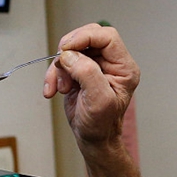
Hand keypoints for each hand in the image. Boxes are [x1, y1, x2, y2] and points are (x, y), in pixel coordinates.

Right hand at [43, 23, 139, 148]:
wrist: (92, 139)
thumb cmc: (101, 125)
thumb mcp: (99, 101)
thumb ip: (87, 73)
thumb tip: (69, 55)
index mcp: (123, 67)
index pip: (107, 37)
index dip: (85, 37)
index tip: (67, 48)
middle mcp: (111, 63)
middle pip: (88, 37)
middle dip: (70, 50)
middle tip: (61, 64)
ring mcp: (94, 66)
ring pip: (72, 49)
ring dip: (59, 67)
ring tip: (60, 87)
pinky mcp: (79, 71)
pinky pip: (63, 62)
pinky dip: (54, 75)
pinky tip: (53, 90)